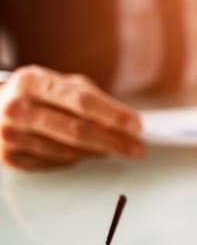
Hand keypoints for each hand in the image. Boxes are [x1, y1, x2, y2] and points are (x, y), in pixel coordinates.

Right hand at [0, 65, 144, 170]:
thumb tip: (126, 123)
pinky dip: (78, 159)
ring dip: (99, 152)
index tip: (137, 126)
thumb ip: (90, 98)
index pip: (81, 101)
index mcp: (31, 81)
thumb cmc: (33, 94)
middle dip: (114, 141)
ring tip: (118, 149)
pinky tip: (90, 153)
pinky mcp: (11, 158)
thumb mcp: (57, 83)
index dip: (113, 115)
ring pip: (70, 151)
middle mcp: (17, 108)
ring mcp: (11, 135)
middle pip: (78, 131)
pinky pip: (57, 163)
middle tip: (138, 148)